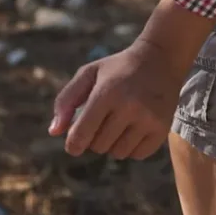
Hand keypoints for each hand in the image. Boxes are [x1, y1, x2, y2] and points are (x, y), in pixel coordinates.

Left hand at [49, 38, 187, 159]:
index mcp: (106, 92)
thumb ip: (66, 100)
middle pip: (98, 146)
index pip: (81, 135)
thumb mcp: (89, 74)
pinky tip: (134, 128)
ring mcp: (148, 119)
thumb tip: (54, 132)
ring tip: (119, 122)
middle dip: (95, 137)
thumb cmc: (118, 68)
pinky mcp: (162, 128)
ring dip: (114, 143)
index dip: (73, 144)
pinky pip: (137, 155)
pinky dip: (132, 147)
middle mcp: (129, 107)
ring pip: (118, 153)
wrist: (160, 59)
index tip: (74, 143)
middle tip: (103, 120)